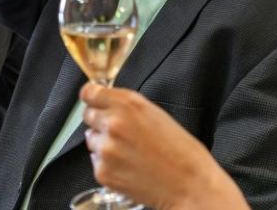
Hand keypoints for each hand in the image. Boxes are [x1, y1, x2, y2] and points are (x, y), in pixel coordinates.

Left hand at [80, 83, 248, 209]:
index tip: (94, 101)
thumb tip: (108, 104)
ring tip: (129, 152)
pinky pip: (96, 162)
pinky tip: (128, 166)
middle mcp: (113, 123)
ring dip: (104, 143)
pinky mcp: (103, 172)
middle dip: (100, 121)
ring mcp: (106, 149)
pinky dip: (108, 164)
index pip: (89, 92)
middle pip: (88, 115)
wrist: (189, 183)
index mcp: (128, 104)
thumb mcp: (155, 113)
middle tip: (120, 132)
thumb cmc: (180, 150)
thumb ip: (127, 106)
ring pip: (91, 139)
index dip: (92, 97)